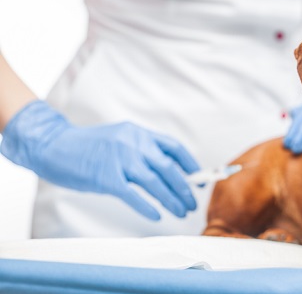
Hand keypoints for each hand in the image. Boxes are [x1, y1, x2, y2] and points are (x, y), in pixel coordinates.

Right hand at [0, 101, 199, 219]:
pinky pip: (133, 195)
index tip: (199, 180)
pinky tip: (157, 216)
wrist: (54, 145)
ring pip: (155, 183)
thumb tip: (170, 172)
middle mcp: (133, 144)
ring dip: (171, 199)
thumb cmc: (89, 146)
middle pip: (168, 168)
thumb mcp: (121, 138)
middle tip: (192, 203)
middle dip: (184, 188)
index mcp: (139, 133)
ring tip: (181, 212)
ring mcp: (120, 160)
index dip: (190, 165)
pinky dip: (148, 207)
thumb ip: (143, 151)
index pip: (174, 148)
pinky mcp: (106, 178)